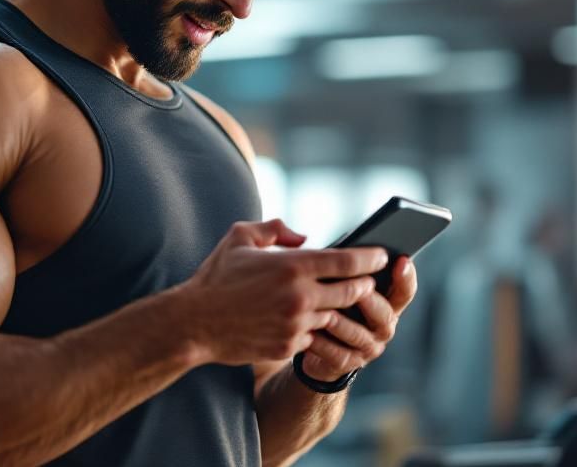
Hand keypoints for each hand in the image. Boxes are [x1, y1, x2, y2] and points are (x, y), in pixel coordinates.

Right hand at [177, 219, 388, 366]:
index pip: (347, 260)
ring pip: (335, 317)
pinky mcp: (287, 347)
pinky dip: (316, 328)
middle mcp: (299, 296)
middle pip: (352, 292)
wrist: (193, 323)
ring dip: (341, 310)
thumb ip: (276, 229)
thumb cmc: (216, 276)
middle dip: (364, 286)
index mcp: (292, 266)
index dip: (371, 258)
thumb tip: (304, 237)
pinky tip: (313, 322)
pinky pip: (313, 337)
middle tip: (369, 281)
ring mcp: (295, 325)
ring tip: (344, 303)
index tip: (383, 255)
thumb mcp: (240, 236)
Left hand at [298, 254, 416, 381]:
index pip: (405, 290)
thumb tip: (346, 251)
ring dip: (341, 322)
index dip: (406, 276)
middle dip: (368, 299)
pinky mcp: (349, 363)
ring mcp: (368, 347)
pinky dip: (323, 342)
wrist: (317, 345)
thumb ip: (350, 272)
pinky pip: (338, 353)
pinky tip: (310, 332)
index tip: (401, 260)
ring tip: (325, 310)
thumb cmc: (332, 303)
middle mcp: (383, 326)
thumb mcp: (343, 285)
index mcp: (388, 303)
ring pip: (358, 334)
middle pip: (384, 313)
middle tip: (357, 287)